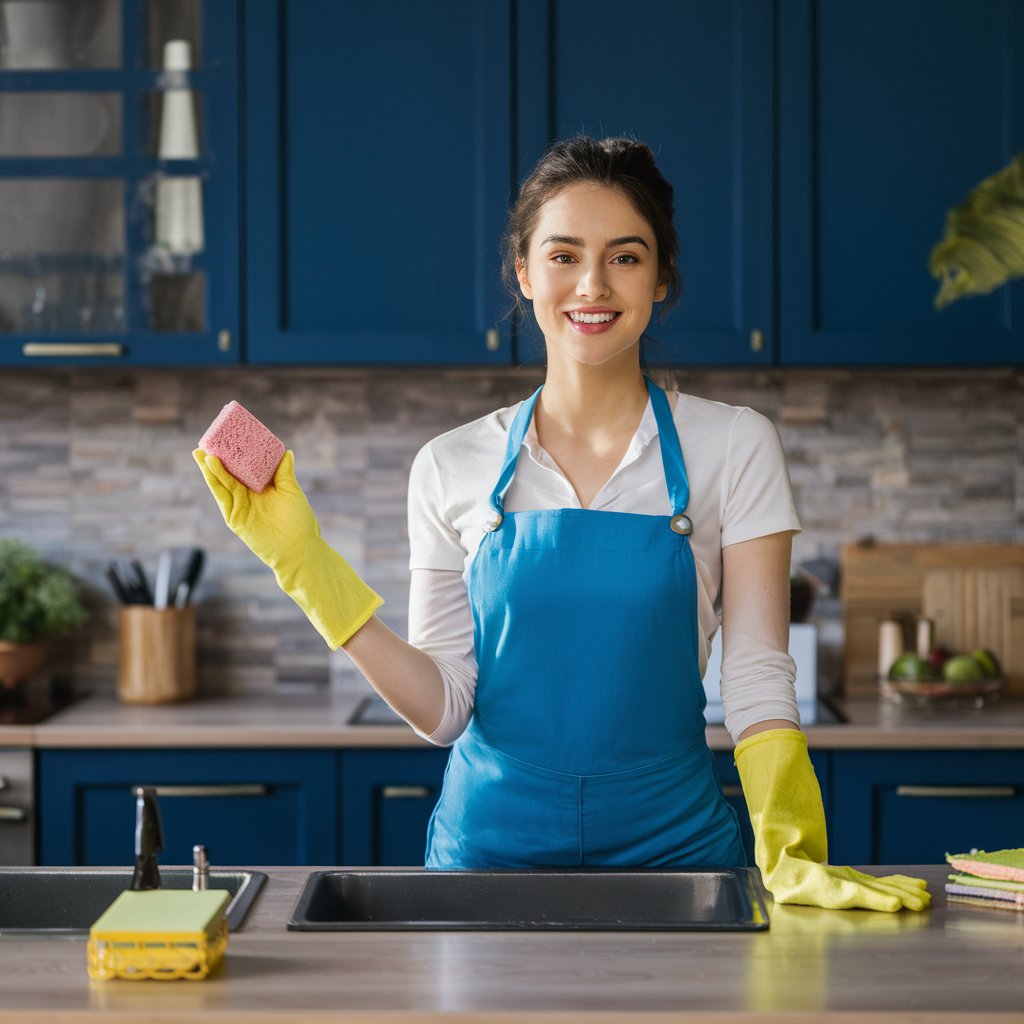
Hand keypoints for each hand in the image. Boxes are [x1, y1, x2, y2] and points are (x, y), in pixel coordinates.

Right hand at [193, 448, 321, 575]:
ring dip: (211, 468)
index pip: (245, 469)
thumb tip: (285, 452)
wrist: (299, 548)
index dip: (236, 456)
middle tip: (207, 442)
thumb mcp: (291, 491)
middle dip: (216, 460)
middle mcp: (249, 497)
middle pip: (228, 475)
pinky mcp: (234, 518)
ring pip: (222, 483)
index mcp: (262, 489)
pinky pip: (222, 496)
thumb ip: (284, 473)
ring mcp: (240, 507)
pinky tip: (210, 466)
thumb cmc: (299, 522)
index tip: (228, 439)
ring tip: (202, 452)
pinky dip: (215, 481)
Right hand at [735, 729, 930, 911]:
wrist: (766, 797)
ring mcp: (828, 878)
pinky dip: (891, 885)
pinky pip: (868, 882)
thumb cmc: (767, 803)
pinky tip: (914, 887)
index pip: (836, 890)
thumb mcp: (771, 808)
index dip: (867, 898)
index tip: (894, 904)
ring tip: (925, 898)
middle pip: (857, 894)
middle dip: (891, 898)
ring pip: (868, 890)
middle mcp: (813, 880)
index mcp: (791, 871)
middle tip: (920, 903)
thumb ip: (780, 808)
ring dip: (898, 892)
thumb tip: (796, 798)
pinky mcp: (839, 873)